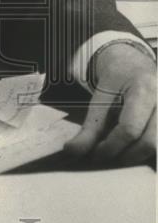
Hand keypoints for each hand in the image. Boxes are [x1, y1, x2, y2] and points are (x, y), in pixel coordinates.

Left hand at [65, 43, 155, 164]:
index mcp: (144, 89)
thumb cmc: (117, 80)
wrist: (133, 63)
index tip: (96, 155)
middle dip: (126, 157)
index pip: (129, 129)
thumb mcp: (100, 98)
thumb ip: (89, 128)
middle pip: (149, 143)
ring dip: (138, 157)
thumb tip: (73, 152)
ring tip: (120, 153)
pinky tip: (133, 149)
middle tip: (107, 158)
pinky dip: (147, 153)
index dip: (111, 147)